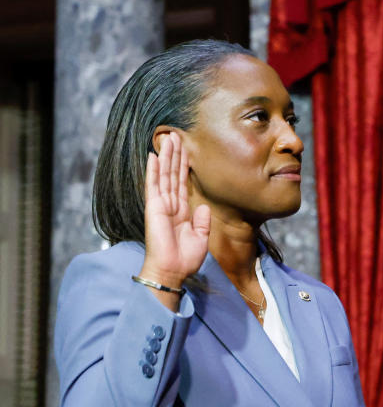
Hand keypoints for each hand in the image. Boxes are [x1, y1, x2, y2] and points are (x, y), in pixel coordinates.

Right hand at [140, 132, 209, 289]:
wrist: (172, 271)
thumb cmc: (184, 259)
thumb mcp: (201, 238)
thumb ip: (202, 221)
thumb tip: (204, 207)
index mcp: (181, 211)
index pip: (183, 184)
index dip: (184, 166)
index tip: (186, 150)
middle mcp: (170, 205)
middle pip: (173, 175)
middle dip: (175, 155)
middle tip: (176, 135)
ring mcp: (161, 205)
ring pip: (164, 175)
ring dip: (166, 156)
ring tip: (167, 138)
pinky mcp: (154, 208)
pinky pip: (154, 185)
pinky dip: (153, 171)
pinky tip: (153, 156)